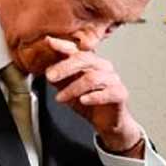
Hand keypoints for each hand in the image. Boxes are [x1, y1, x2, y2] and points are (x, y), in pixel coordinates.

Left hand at [44, 36, 143, 156]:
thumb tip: (45, 68)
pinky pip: (108, 93)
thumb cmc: (90, 103)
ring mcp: (113, 80)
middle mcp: (103, 67)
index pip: (76, 50)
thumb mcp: (68, 89)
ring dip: (73, 88)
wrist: (108, 123)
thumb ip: (58, 78)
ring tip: (60, 98)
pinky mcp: (120, 94)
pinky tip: (83, 101)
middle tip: (50, 76)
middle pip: (85, 59)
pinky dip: (93, 97)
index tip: (49, 43)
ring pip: (92, 78)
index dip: (63, 45)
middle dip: (64, 67)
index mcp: (90, 62)